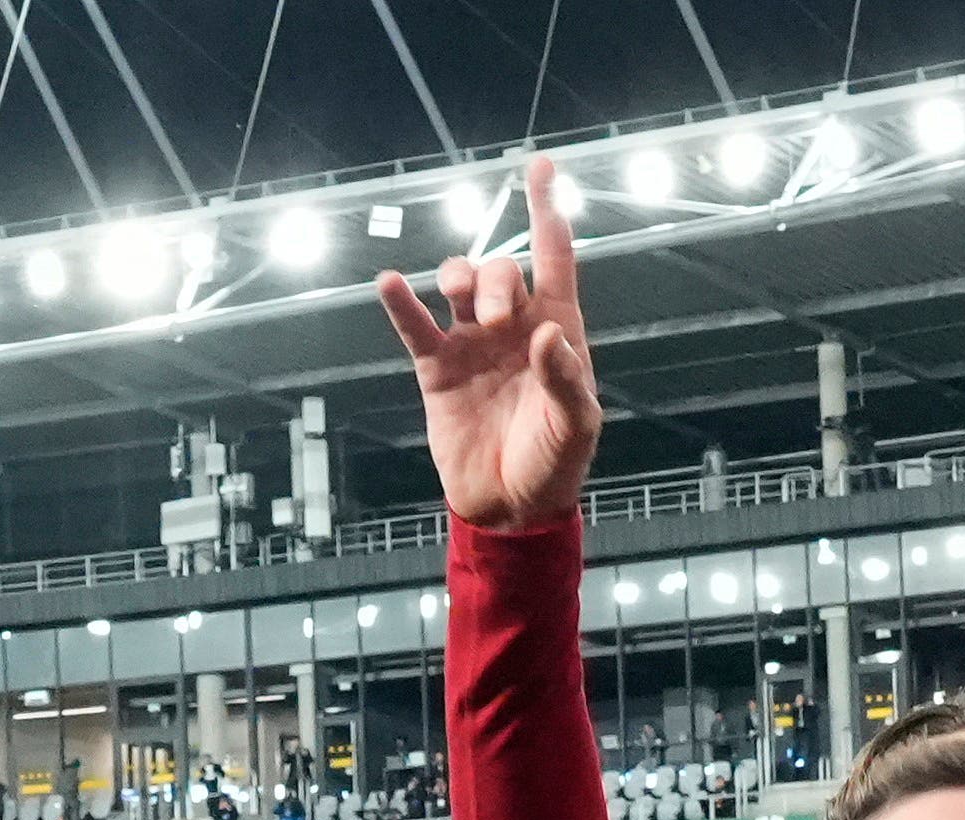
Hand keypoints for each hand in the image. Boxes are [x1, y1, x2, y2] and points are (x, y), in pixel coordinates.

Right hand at [376, 155, 603, 528]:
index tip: (541, 166)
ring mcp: (472, 344)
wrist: (511, 507)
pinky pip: (415, 326)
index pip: (554, 257)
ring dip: (459, 277)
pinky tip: (389, 283)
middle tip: (496, 320)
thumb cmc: (554, 465)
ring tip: (461, 300)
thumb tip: (546, 336)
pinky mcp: (437, 369)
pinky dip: (401, 303)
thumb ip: (564, 380)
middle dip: (496, 278)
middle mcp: (513, 328)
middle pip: (501, 269)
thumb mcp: (574, 428)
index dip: (548, 211)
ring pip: (459, 283)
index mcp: (556, 331)